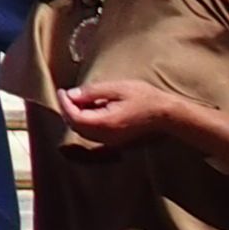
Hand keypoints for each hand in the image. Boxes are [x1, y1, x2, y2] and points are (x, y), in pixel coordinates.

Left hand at [56, 80, 183, 151]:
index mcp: (106, 123)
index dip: (65, 104)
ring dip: (75, 117)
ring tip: (76, 99)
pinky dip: (85, 122)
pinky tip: (89, 109)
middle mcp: (106, 136)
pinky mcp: (115, 141)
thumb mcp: (117, 88)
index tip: (62, 91)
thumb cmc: (144, 98)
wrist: (166, 114)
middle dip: (67, 110)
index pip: (75, 117)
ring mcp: (111, 141)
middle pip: (76, 127)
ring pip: (83, 132)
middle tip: (66, 94)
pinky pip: (93, 134)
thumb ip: (92, 92)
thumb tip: (71, 94)